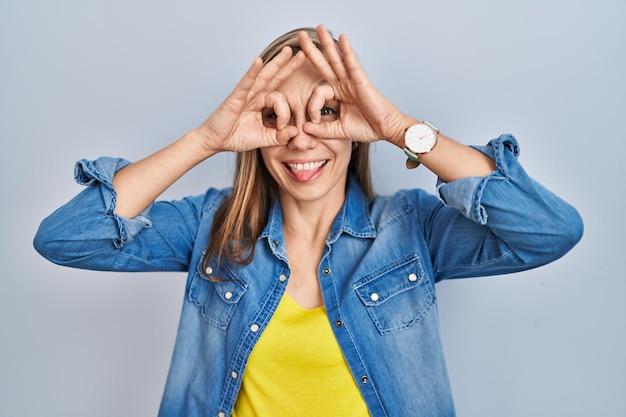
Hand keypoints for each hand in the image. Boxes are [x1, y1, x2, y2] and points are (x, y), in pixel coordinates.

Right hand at [195, 47, 305, 152]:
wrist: (215, 142)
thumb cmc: (236, 137)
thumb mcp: (263, 139)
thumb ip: (280, 136)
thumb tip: (296, 131)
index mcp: (262, 103)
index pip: (280, 100)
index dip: (285, 113)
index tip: (282, 128)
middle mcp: (255, 95)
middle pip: (275, 77)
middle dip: (288, 66)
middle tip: (303, 54)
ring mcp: (245, 94)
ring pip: (263, 76)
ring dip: (276, 63)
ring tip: (288, 50)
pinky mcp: (235, 97)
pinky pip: (245, 83)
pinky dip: (252, 72)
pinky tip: (258, 61)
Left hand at [298, 25, 412, 146]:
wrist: (387, 130)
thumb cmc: (368, 128)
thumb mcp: (339, 131)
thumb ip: (321, 130)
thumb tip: (303, 127)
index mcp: (338, 95)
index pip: (318, 92)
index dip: (312, 106)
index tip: (314, 120)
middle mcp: (344, 85)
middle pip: (325, 64)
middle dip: (312, 50)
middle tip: (300, 35)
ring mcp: (352, 81)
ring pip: (337, 59)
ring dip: (328, 43)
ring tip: (320, 28)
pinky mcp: (362, 81)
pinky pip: (353, 64)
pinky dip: (347, 51)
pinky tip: (342, 38)